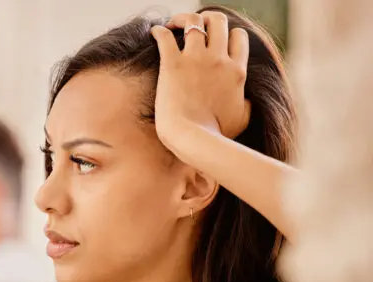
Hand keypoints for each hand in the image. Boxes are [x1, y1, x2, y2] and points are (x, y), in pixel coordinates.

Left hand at [151, 11, 250, 155]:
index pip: (238, 36)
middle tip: (195, 26)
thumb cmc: (215, 134)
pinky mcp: (173, 64)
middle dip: (207, 19)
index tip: (217, 41)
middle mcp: (219, 59)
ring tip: (174, 24)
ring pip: (194, 21)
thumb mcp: (241, 120)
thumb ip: (248, 106)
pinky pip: (165, 36)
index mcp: (236, 71)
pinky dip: (159, 31)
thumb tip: (249, 101)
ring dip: (183, 19)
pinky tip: (155, 32)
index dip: (228, 34)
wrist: (193, 138)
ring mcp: (196, 59)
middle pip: (218, 21)